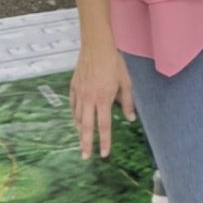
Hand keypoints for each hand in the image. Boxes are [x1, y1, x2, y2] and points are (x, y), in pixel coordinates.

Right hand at [70, 41, 135, 158]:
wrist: (96, 46)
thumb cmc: (114, 63)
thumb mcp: (126, 82)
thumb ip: (128, 102)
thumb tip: (130, 119)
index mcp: (103, 99)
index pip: (104, 126)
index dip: (104, 141)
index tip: (104, 153)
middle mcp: (89, 99)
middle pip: (86, 127)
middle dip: (85, 143)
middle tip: (85, 156)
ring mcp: (79, 93)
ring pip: (77, 117)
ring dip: (79, 131)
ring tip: (82, 141)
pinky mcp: (73, 86)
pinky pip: (72, 105)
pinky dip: (74, 115)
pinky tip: (76, 120)